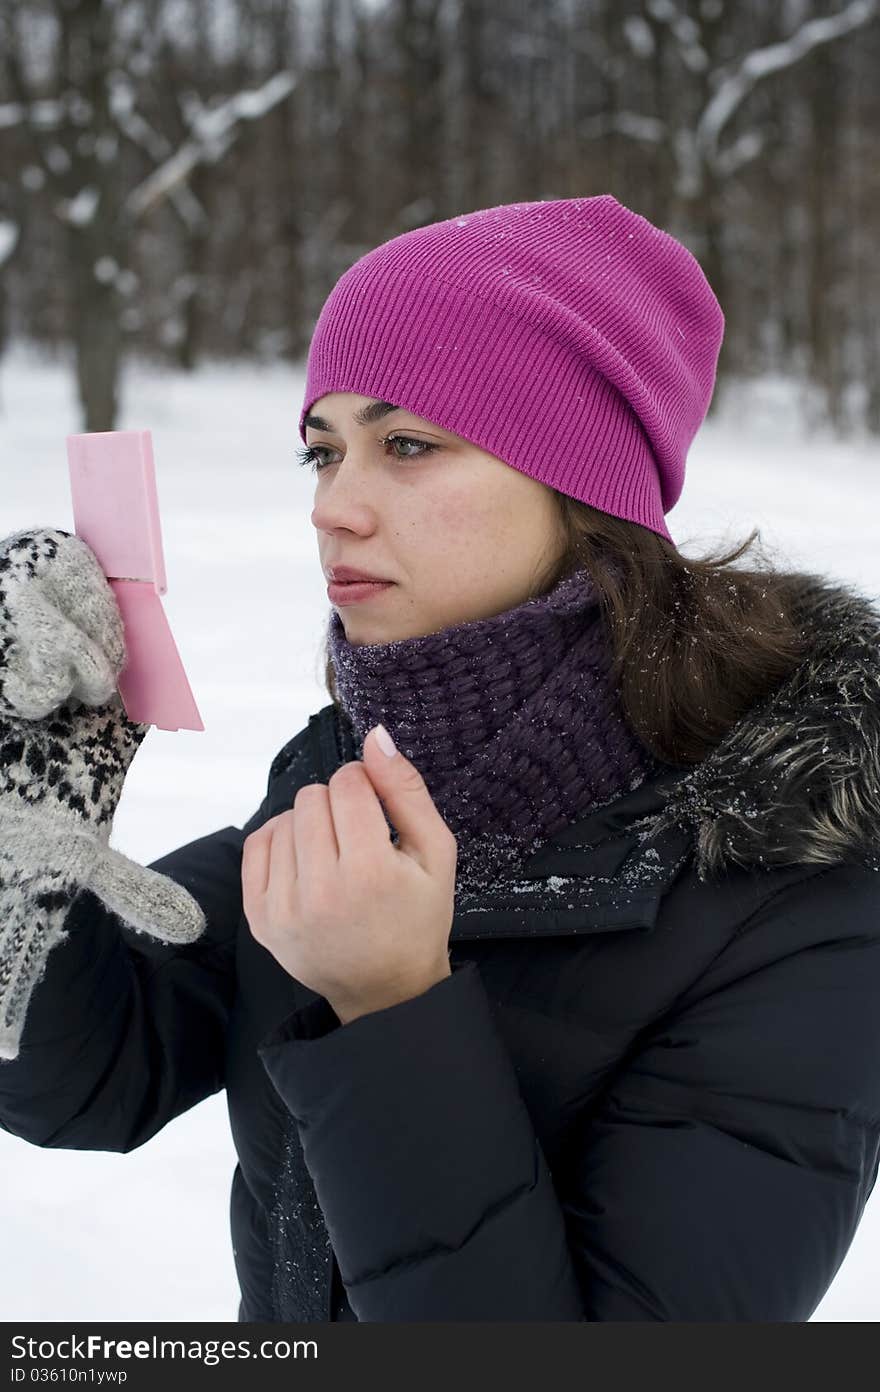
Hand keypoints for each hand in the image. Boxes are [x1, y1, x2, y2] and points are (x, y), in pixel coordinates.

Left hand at [241, 725, 456, 1023]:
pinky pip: (256, 844)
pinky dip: (281, 841)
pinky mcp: (259, 919)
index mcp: (370, 872)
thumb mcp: (436, 852)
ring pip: (284, 818)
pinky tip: (306, 861)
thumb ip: (407, 790)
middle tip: (358, 838)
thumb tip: (375, 735)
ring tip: (335, 856)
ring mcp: (283, 908)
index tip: (376, 812)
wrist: (386, 991)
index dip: (365, 786)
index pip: (347, 784)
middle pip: (311, 797)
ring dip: (310, 825)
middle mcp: (320, 891)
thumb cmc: (418, 917)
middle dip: (337, 805)